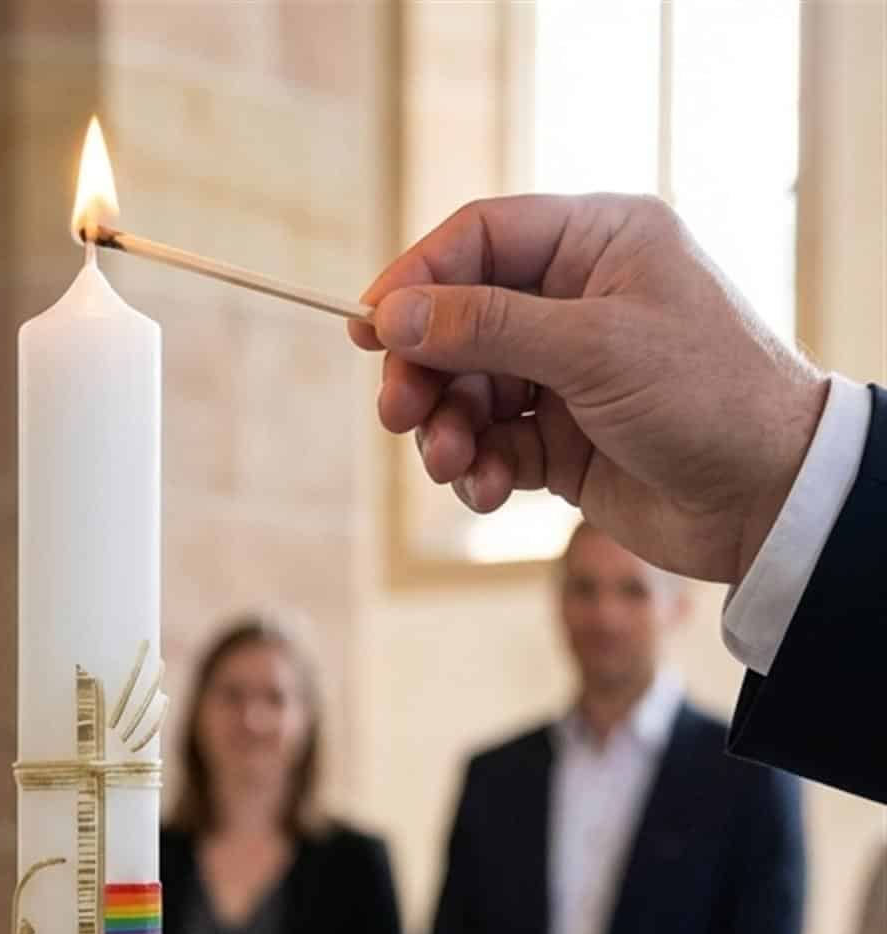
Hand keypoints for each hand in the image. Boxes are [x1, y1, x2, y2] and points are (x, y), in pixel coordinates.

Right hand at [350, 194, 827, 585]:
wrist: (765, 496)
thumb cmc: (703, 394)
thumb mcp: (591, 347)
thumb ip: (486, 327)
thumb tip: (392, 313)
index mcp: (598, 242)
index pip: (481, 237)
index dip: (418, 278)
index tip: (368, 328)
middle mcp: (577, 300)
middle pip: (459, 319)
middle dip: (425, 369)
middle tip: (399, 414)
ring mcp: (567, 373)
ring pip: (468, 391)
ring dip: (446, 430)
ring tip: (451, 464)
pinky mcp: (562, 441)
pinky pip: (491, 446)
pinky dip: (478, 469)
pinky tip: (488, 489)